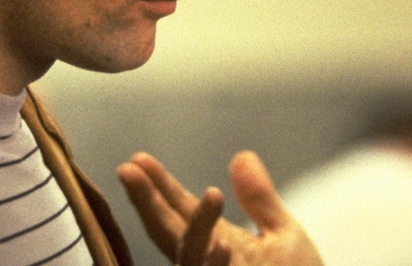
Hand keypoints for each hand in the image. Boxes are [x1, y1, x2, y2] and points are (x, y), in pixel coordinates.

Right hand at [117, 151, 323, 265]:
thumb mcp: (283, 235)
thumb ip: (259, 199)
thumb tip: (241, 155)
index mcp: (216, 243)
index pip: (179, 211)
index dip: (158, 186)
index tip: (138, 158)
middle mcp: (206, 264)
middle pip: (167, 233)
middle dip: (148, 202)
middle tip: (129, 168)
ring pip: (190, 258)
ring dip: (199, 226)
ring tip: (214, 193)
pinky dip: (214, 264)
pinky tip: (223, 243)